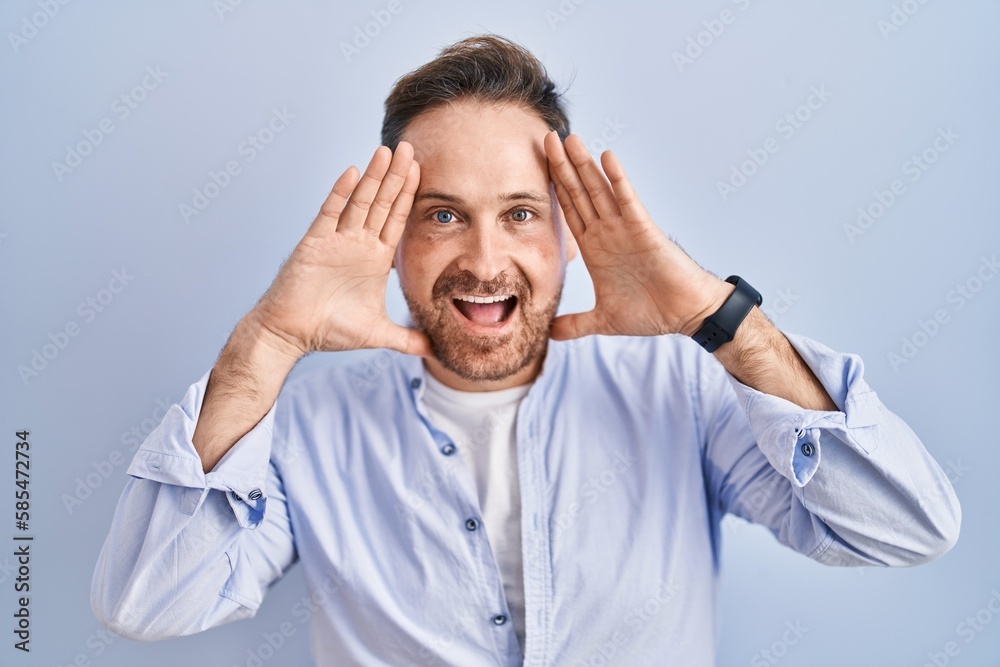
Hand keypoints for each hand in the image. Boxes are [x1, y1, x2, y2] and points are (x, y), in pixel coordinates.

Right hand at [251, 142, 431, 358]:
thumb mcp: (378, 333)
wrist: (292, 334)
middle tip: (411, 147)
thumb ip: (407, 340)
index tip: (424, 172)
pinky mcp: (315, 242)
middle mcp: (358, 244)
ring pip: (360, 202)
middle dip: (397, 177)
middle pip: (382, 203)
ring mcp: (337, 240)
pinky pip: (330, 212)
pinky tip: (354, 172)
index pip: (397, 221)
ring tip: (387, 151)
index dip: (409, 197)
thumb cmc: (330, 330)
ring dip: (374, 177)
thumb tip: (435, 351)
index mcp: (375, 259)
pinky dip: (342, 193)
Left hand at [543, 131, 731, 339]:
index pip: (569, 211)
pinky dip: (617, 179)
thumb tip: (549, 333)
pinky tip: (607, 157)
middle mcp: (607, 232)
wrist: (684, 314)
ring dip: (584, 165)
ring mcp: (625, 228)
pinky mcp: (644, 230)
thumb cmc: (651, 312)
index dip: (553, 189)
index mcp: (594, 248)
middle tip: (545, 137)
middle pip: (579, 193)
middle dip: (562, 166)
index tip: (536, 167)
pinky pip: (628, 201)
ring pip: (599, 190)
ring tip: (569, 139)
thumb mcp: (603, 320)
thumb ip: (576, 324)